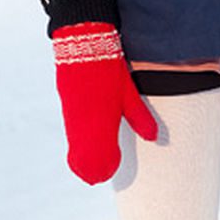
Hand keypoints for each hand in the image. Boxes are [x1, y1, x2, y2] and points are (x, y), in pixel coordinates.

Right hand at [52, 23, 157, 183]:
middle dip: (92, 168)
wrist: (83, 43)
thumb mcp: (128, 93)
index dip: (105, 168)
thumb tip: (153, 138)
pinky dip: (77, 144)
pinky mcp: (66, 107)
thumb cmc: (110, 68)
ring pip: (76, 146)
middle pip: (85, 158)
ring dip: (83, 157)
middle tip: (99, 176)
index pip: (101, 157)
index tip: (109, 173)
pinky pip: (72, 134)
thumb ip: (140, 118)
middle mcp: (85, 123)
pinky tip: (83, 146)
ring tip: (91, 165)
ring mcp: (72, 116)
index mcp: (103, 121)